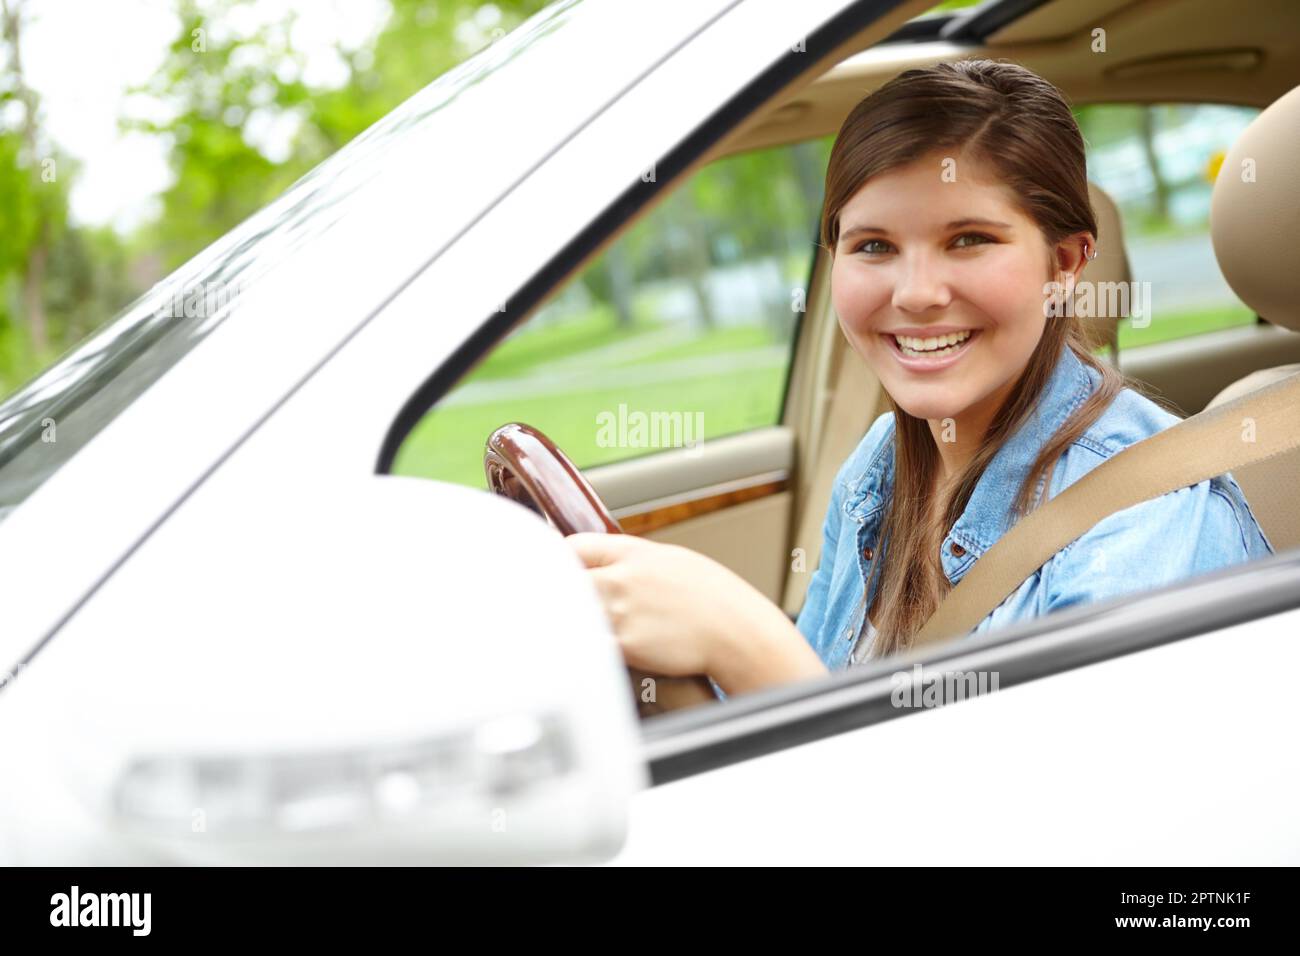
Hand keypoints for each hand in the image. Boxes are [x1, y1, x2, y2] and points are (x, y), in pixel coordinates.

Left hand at [566, 533, 740, 677]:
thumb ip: (636, 564)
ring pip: (571, 615)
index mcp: (634, 553)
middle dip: (556, 597)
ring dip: (569, 625)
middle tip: (551, 609)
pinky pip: (587, 646)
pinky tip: (583, 656)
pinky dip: (582, 651)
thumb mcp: (674, 563)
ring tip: (562, 638)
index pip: (574, 547)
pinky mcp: (624, 645)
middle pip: (564, 582)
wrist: (737, 632)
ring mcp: (621, 611)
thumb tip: (612, 567)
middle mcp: (622, 578)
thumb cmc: (715, 600)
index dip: (559, 562)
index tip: (556, 576)